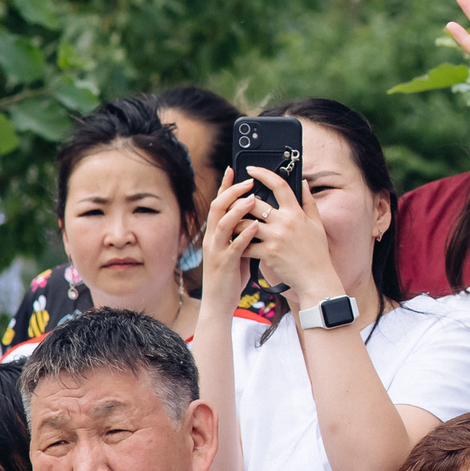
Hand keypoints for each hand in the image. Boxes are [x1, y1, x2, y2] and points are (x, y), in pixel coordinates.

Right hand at [199, 169, 265, 308]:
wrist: (220, 302)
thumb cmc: (231, 274)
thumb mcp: (235, 248)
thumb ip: (242, 231)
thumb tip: (257, 215)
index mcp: (216, 232)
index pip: (219, 203)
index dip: (225, 185)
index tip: (233, 168)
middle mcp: (213, 238)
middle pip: (218, 207)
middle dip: (233, 191)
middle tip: (249, 180)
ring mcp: (217, 250)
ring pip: (223, 224)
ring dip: (238, 209)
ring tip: (253, 198)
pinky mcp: (224, 263)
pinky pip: (234, 246)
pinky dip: (245, 234)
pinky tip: (256, 226)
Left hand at [240, 164, 343, 305]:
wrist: (316, 278)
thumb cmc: (317, 252)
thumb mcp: (317, 224)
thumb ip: (309, 202)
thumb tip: (303, 182)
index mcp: (296, 213)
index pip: (279, 185)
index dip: (263, 174)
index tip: (251, 169)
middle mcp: (285, 222)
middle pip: (253, 203)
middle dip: (239, 200)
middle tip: (232, 201)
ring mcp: (275, 238)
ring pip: (244, 223)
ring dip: (235, 223)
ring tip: (231, 224)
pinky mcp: (268, 253)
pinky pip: (245, 245)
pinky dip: (239, 244)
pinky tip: (236, 244)